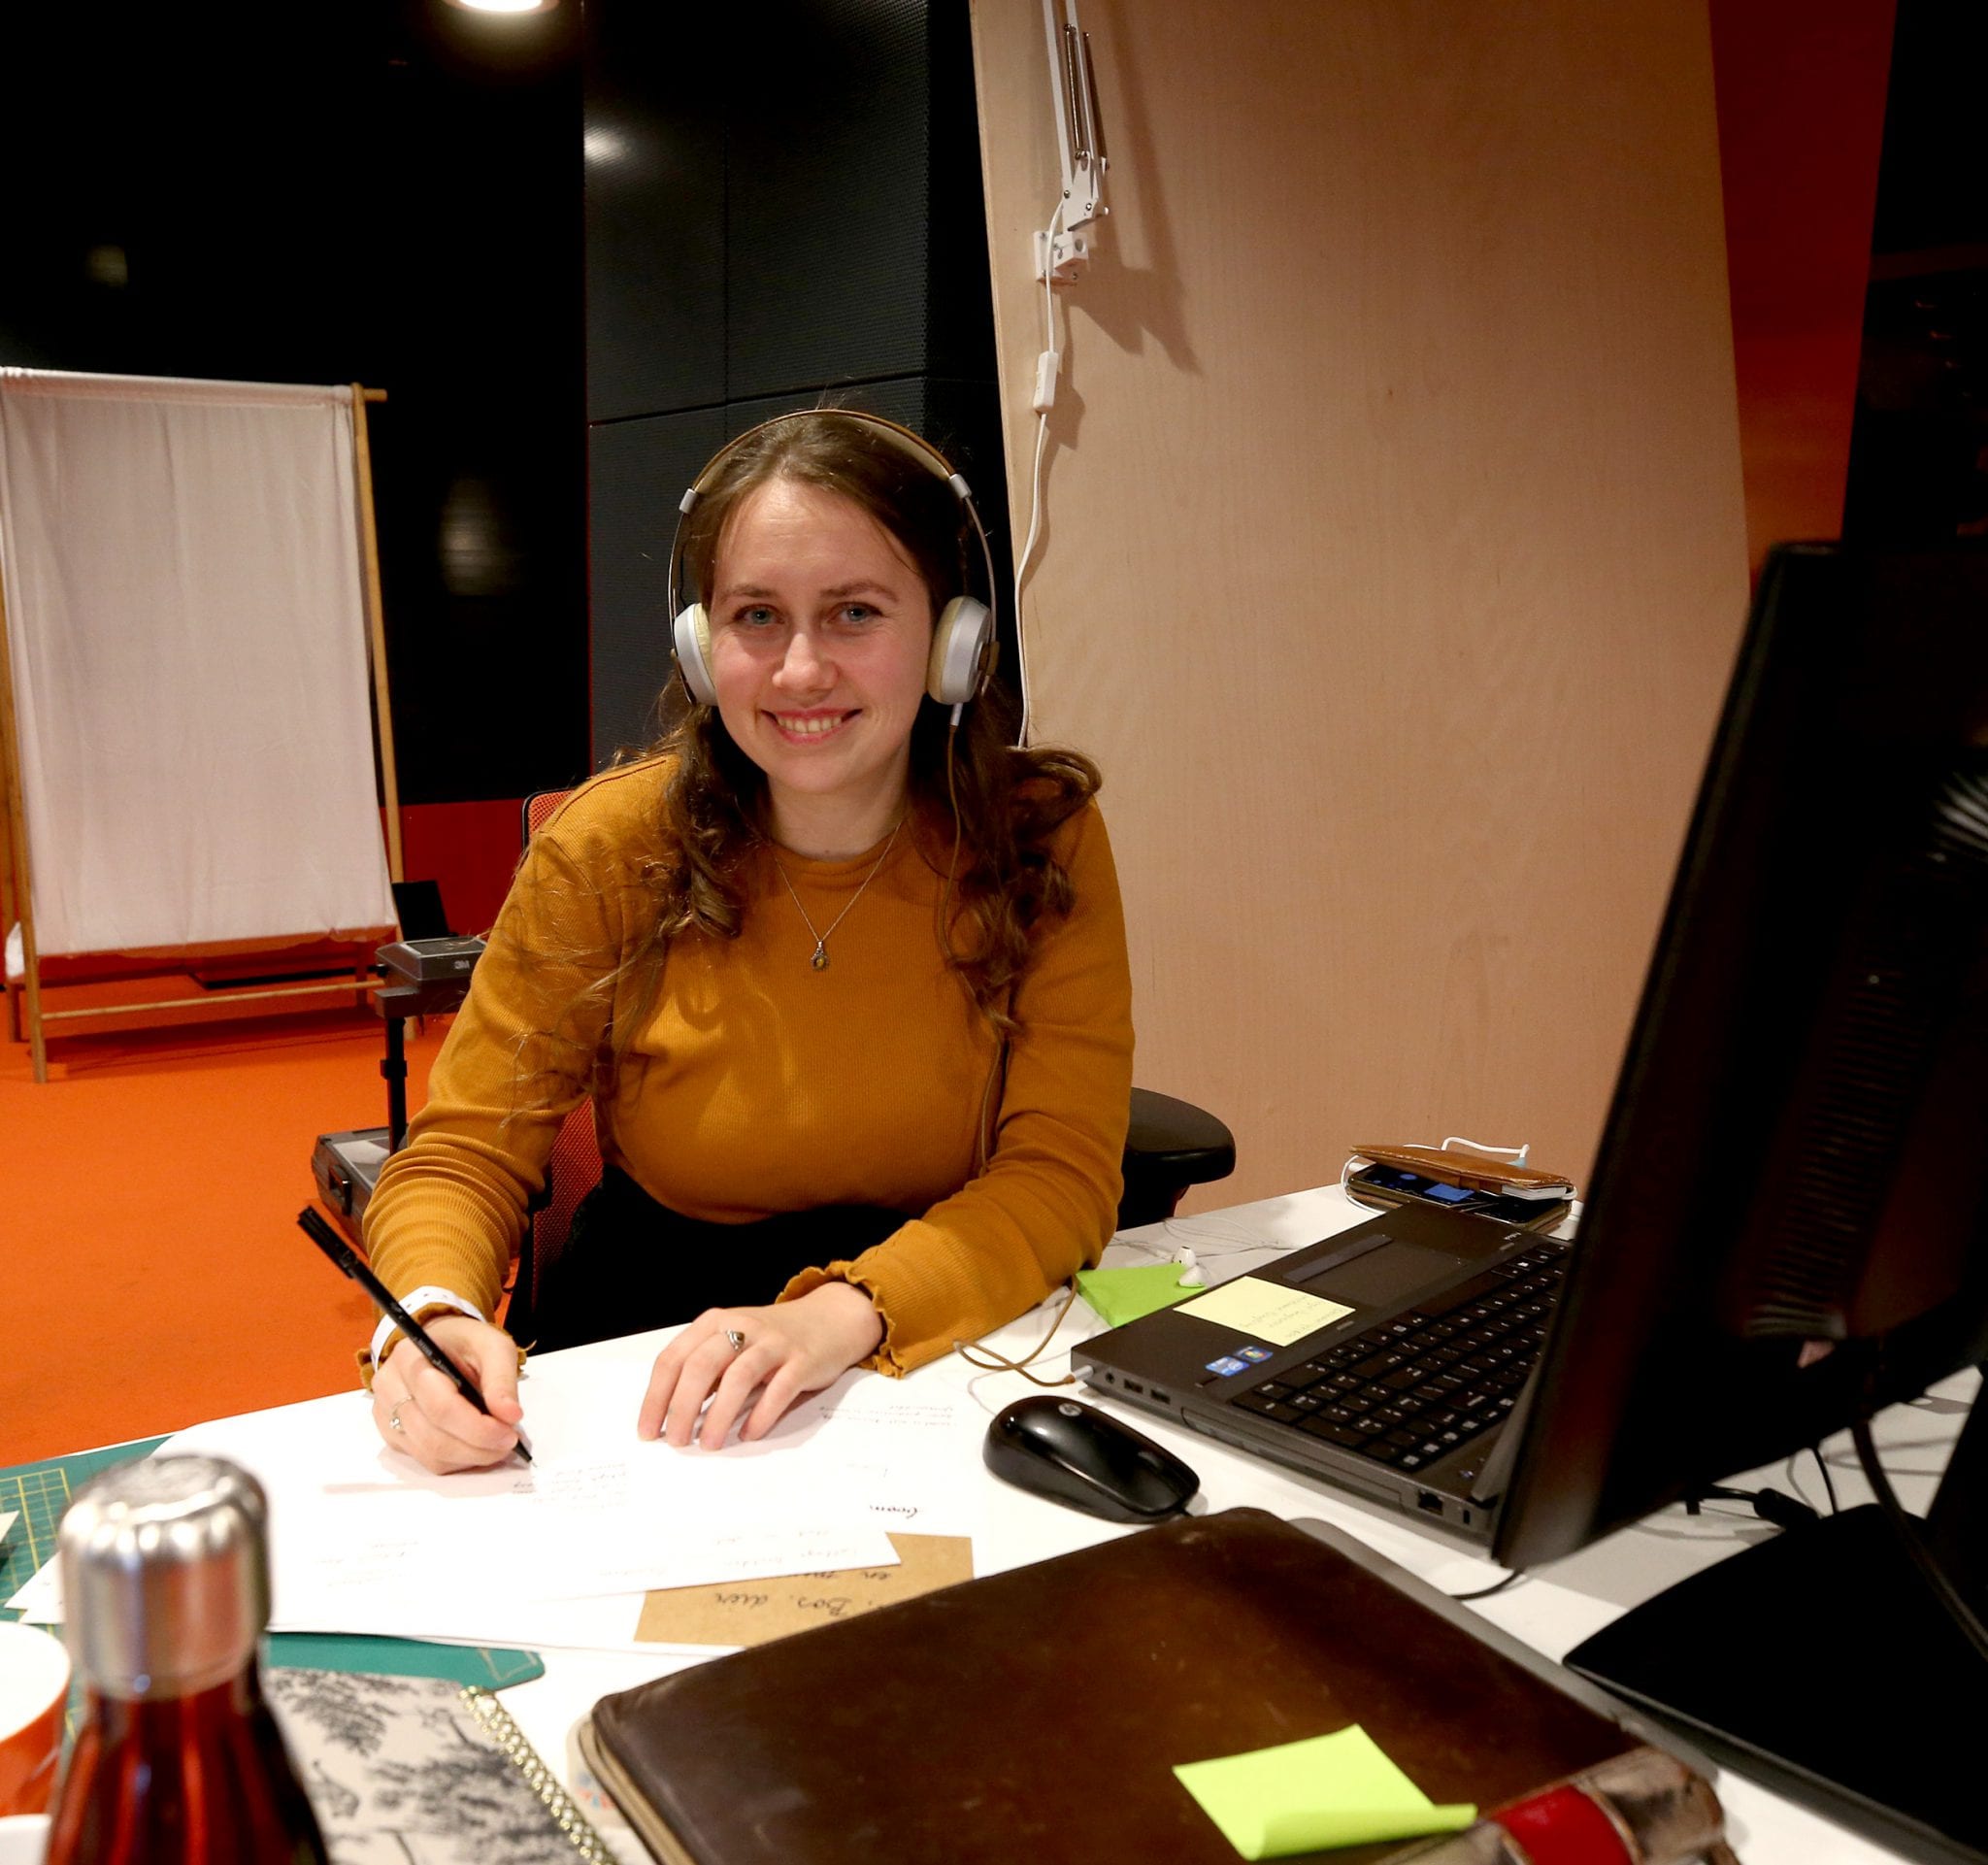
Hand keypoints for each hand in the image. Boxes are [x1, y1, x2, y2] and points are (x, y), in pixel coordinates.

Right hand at [373, 1316, 524, 1472]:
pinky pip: (425, 1460)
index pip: (441, 1406)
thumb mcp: (493, 1346)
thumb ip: (502, 1379)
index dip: (477, 1427)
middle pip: (433, 1437)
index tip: (509, 1433)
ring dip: (470, 1457)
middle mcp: (390, 1387)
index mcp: (410, 1357)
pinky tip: (476, 1446)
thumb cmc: (465, 1343)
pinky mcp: (392, 1434)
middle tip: (508, 1443)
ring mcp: (386, 1414)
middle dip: (478, 1447)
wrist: (440, 1343)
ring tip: (496, 1446)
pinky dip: (456, 1460)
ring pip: (429, 1454)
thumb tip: (510, 1415)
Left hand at [638, 1283, 884, 1449]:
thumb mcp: (732, 1343)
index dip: (656, 1397)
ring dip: (718, 1415)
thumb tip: (670, 1415)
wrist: (829, 1320)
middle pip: (701, 1366)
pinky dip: (760, 1415)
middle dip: (682, 1408)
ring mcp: (773, 1343)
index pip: (673, 1359)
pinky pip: (778, 1389)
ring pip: (738, 1377)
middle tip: (675, 1441)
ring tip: (708, 1444)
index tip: (648, 1432)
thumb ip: (704, 1369)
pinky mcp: (801, 1360)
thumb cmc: (771, 1340)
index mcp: (714, 1323)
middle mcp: (741, 1328)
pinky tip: (749, 1434)